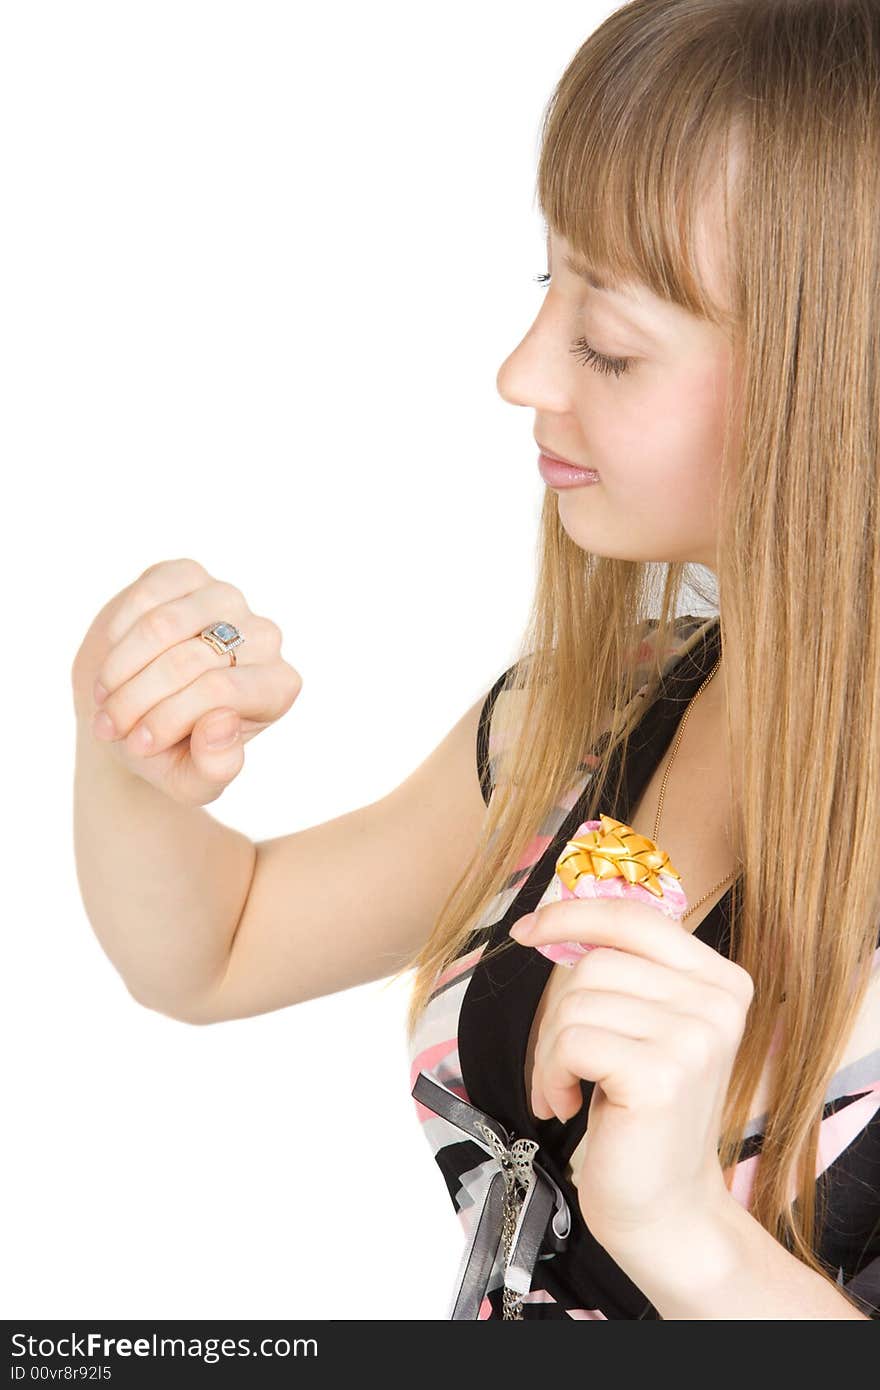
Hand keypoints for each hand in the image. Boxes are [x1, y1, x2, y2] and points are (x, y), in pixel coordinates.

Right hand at [71, 556, 302, 805]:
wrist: (140, 711)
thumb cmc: (173, 751)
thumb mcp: (192, 780)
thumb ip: (214, 769)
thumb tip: (221, 722)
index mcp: (278, 687)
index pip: (220, 692)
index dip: (168, 718)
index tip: (137, 746)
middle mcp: (264, 637)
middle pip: (188, 661)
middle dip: (136, 700)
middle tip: (108, 727)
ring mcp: (228, 600)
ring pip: (163, 625)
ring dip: (121, 667)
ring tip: (106, 698)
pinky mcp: (190, 575)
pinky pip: (147, 594)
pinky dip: (120, 632)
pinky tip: (114, 659)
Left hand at [509, 896, 753, 1250]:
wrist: (663, 1207)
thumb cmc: (640, 1114)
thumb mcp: (644, 1026)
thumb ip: (623, 970)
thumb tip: (549, 920)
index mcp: (721, 980)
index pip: (634, 916)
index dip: (572, 915)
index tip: (526, 931)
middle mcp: (718, 1002)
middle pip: (594, 963)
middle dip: (557, 1013)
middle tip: (564, 1064)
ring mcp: (694, 1038)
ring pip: (575, 1003)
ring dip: (551, 1051)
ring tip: (569, 1088)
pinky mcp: (661, 1075)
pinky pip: (569, 1043)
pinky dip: (551, 1075)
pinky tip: (568, 1106)